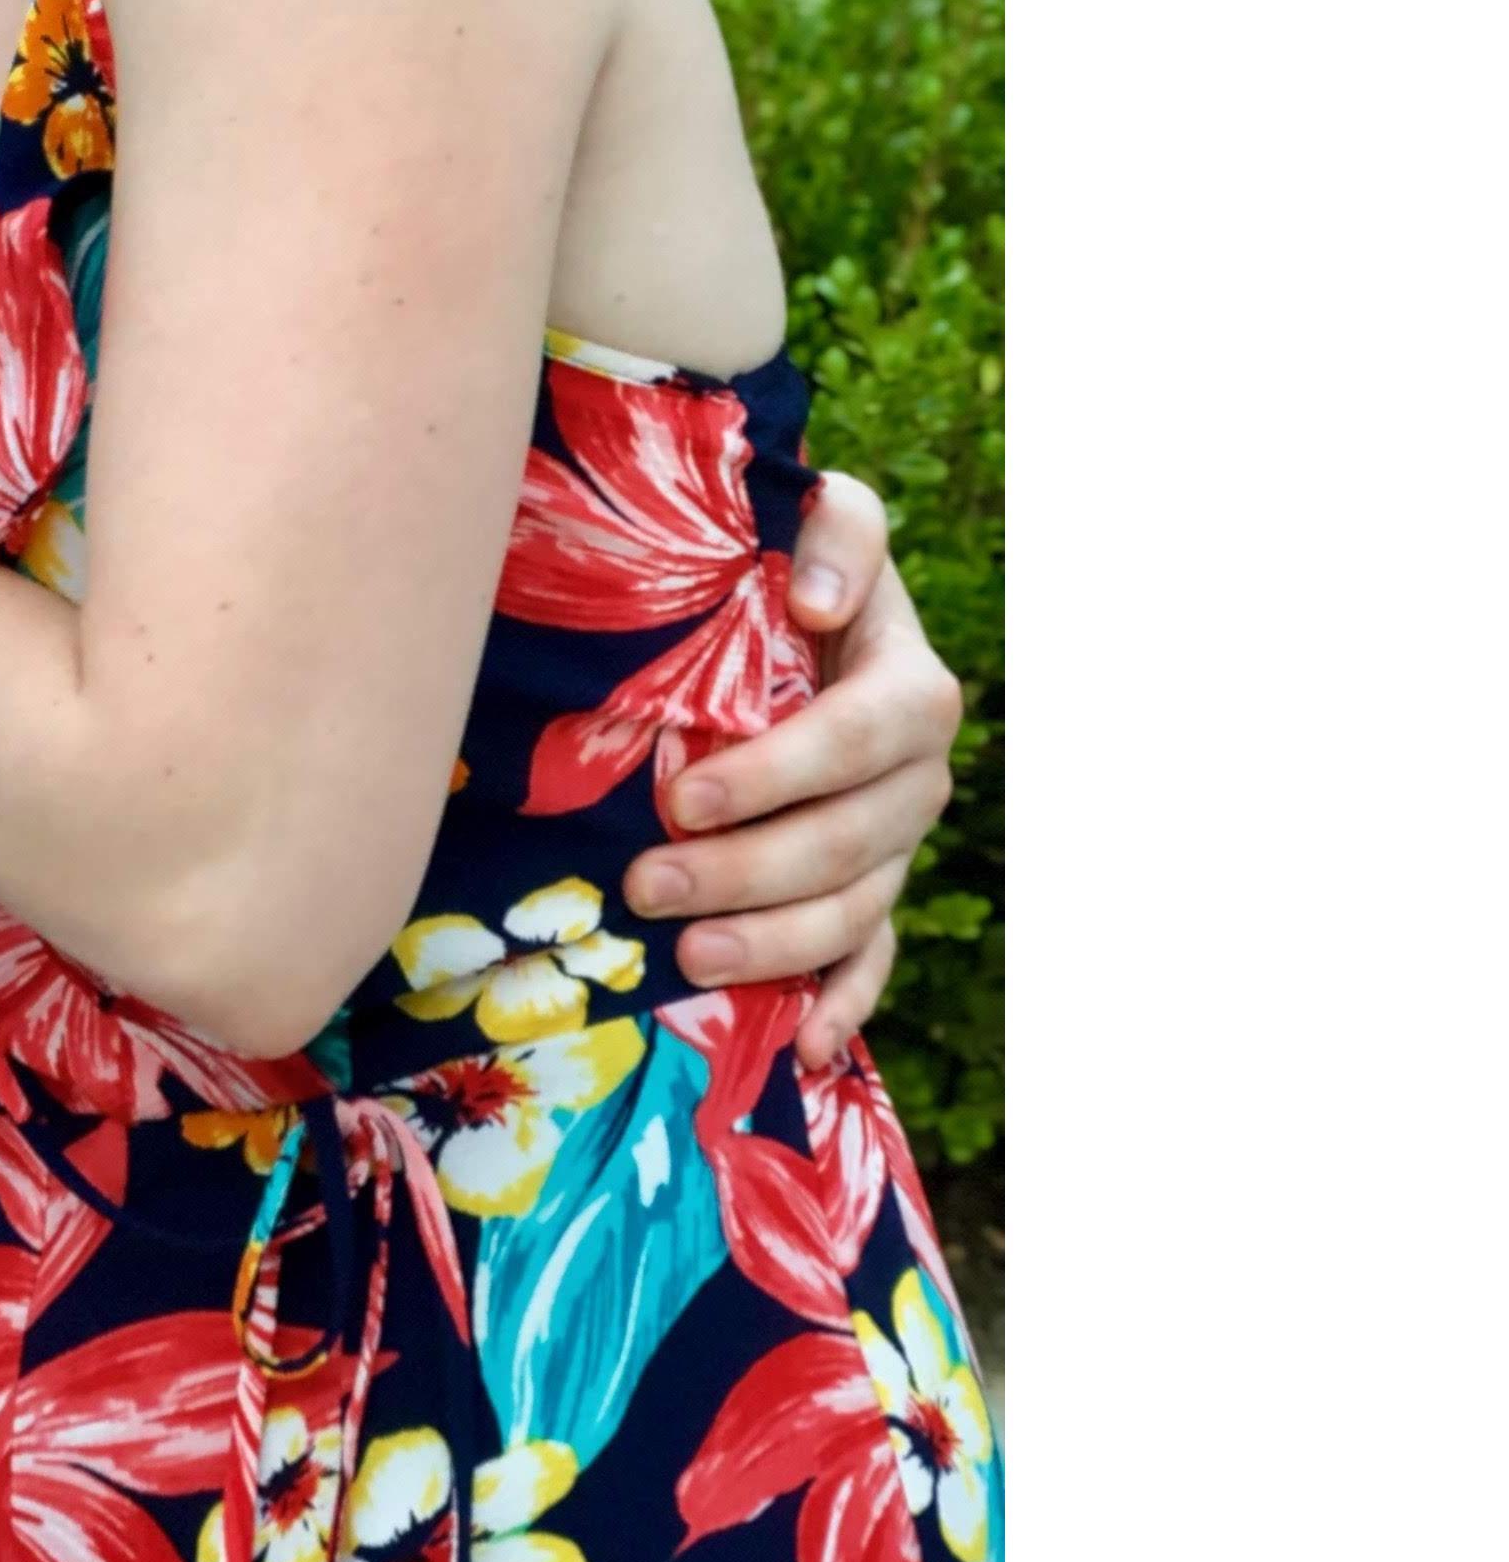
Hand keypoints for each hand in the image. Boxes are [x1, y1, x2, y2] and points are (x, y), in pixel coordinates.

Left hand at [619, 469, 961, 1068]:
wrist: (790, 597)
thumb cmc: (785, 554)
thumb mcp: (817, 513)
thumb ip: (836, 531)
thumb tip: (816, 602)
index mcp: (908, 685)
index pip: (858, 739)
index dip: (778, 774)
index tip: (682, 795)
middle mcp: (915, 775)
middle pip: (848, 841)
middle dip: (747, 873)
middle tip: (647, 884)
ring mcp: (897, 841)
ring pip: (854, 910)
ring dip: (774, 944)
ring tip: (685, 954)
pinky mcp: (873, 886)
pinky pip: (872, 959)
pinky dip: (843, 1006)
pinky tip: (803, 1048)